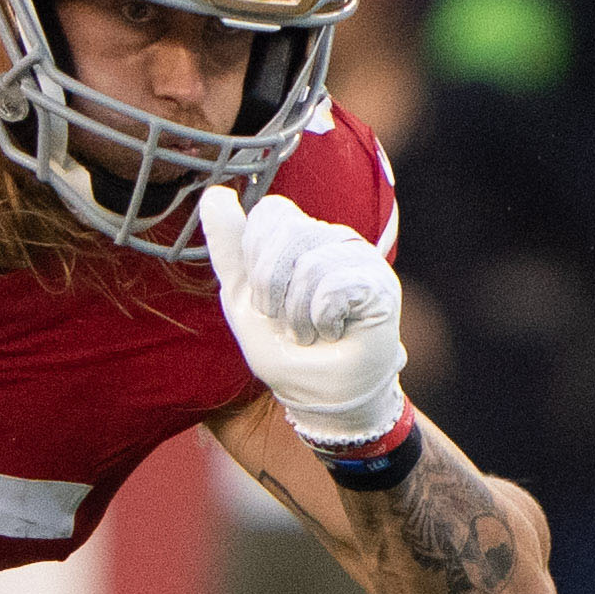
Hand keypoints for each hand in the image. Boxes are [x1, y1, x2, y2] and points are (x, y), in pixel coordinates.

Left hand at [196, 183, 405, 451]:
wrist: (324, 398)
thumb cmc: (287, 352)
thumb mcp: (243, 300)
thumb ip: (229, 249)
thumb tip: (214, 195)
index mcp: (301, 237)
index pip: (270, 213)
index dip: (257, 260)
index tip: (266, 300)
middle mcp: (333, 238)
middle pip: (284, 232)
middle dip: (272, 290)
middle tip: (290, 322)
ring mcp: (360, 258)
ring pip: (308, 263)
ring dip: (298, 314)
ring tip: (312, 332)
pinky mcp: (380, 283)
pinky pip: (333, 285)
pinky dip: (322, 319)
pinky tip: (335, 332)